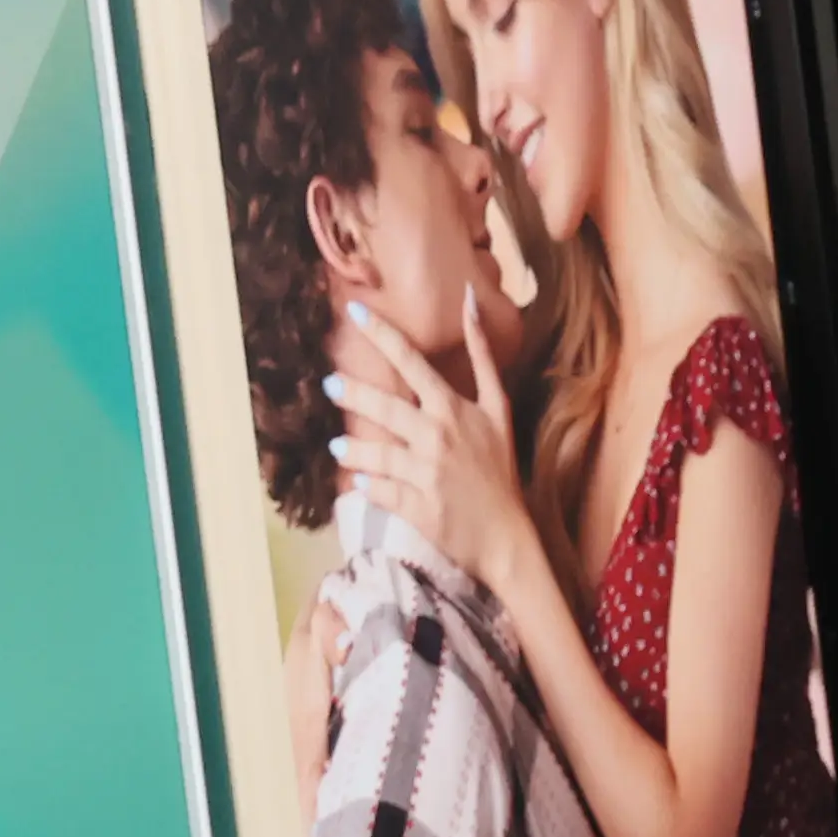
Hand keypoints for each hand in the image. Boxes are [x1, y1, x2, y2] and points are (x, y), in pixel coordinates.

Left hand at [324, 295, 532, 590]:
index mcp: (455, 411)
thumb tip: (471, 301)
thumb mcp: (499, 410)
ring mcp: (426, 474)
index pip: (413, 364)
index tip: (356, 312)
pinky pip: (379, 491)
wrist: (508, 536)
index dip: (384, 335)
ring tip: (338, 447)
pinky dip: (366, 486)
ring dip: (353, 449)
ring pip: (376, 454)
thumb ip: (483, 358)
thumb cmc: (500, 469)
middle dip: (353, 393)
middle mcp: (439, 437)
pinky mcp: (417, 507)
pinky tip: (357, 482)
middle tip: (329, 383)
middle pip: (386, 407)